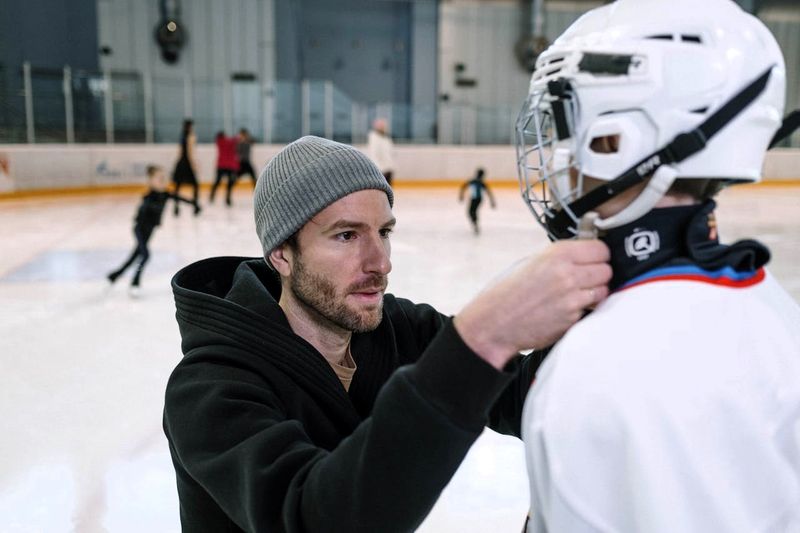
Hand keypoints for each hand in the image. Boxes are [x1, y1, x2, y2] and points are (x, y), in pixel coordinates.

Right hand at [454, 240, 610, 368]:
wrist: (495, 322)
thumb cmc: (509, 292)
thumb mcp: (533, 262)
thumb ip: (561, 257)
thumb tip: (586, 255)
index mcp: (558, 254)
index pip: (601, 249)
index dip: (598, 255)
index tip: (593, 258)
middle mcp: (568, 274)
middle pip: (606, 270)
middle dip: (599, 274)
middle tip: (584, 278)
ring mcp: (572, 298)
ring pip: (603, 291)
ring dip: (594, 292)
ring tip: (575, 294)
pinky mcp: (573, 319)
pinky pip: (590, 310)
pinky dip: (583, 309)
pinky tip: (565, 308)